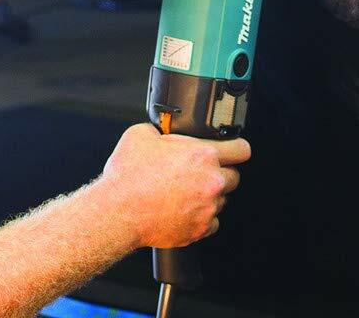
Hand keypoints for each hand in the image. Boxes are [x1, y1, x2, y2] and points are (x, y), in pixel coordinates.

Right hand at [99, 124, 250, 248]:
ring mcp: (207, 208)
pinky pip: (212, 223)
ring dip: (210, 196)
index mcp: (204, 154)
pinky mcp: (198, 230)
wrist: (116, 213)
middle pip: (235, 177)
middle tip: (201, 173)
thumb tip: (162, 130)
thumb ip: (162, 129)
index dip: (238, 148)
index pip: (242, 149)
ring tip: (187, 193)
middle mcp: (211, 181)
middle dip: (221, 173)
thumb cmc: (128, 176)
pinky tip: (185, 210)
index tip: (235, 150)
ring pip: (222, 200)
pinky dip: (202, 218)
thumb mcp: (142, 134)